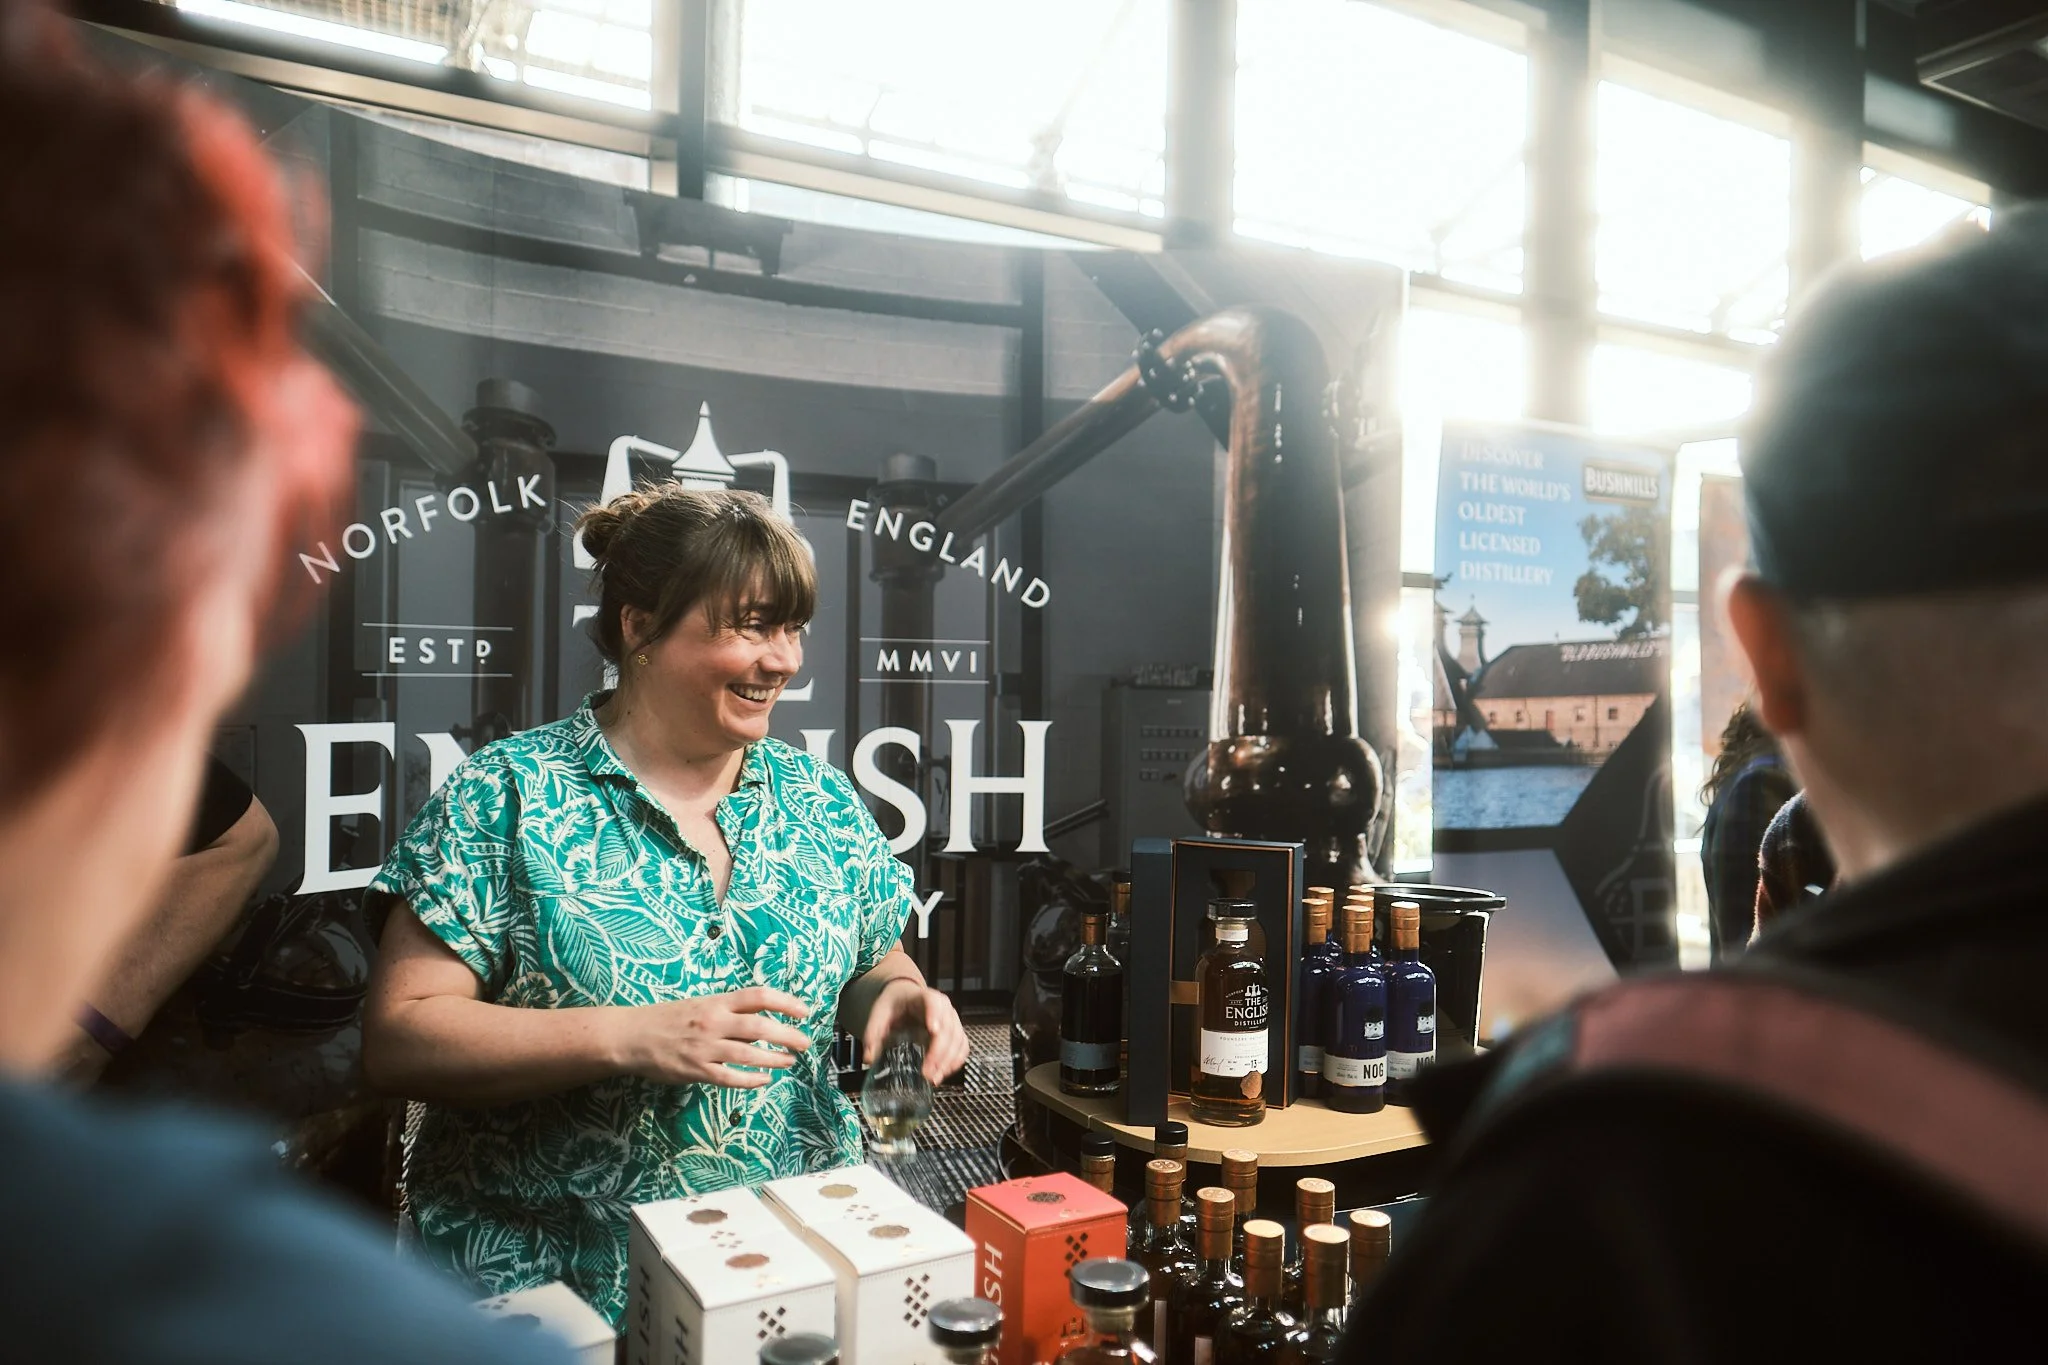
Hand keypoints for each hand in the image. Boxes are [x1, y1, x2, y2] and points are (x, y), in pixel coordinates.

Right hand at [612, 987, 811, 1088]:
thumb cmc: (666, 1018)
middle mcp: (713, 1022)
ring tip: (790, 1061)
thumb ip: (726, 1009)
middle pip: (760, 1026)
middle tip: (805, 1042)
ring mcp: (705, 1047)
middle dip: (788, 1035)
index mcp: (716, 1002)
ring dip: (774, 1058)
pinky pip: (730, 1078)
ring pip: (749, 1054)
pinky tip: (764, 1080)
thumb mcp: (698, 1004)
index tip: (804, 1011)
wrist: (630, 1036)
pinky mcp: (696, 1070)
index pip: (758, 996)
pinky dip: (750, 1080)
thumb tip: (760, 1015)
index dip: (785, 1003)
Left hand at [863, 976, 968, 1082]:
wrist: (905, 998)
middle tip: (926, 1072)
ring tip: (932, 1079)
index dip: (935, 1014)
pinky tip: (942, 1074)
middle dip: (939, 1053)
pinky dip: (955, 1062)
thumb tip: (869, 1059)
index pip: (933, 1002)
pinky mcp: (956, 1032)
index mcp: (923, 997)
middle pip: (948, 1028)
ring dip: (947, 1062)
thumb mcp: (880, 1014)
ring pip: (958, 1040)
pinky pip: (962, 1047)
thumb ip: (872, 1033)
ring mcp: (952, 1020)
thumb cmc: (894, 1005)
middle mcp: (943, 1007)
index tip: (932, 1030)